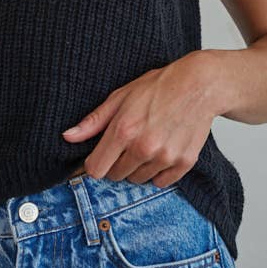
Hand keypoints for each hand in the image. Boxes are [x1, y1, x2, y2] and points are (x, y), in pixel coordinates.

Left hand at [61, 52, 216, 187]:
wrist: (198, 86)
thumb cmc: (158, 88)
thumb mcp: (120, 97)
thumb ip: (93, 121)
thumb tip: (68, 137)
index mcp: (123, 130)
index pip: (96, 170)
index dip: (95, 163)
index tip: (101, 155)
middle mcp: (143, 148)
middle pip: (116, 176)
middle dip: (117, 163)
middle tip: (128, 142)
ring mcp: (165, 157)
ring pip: (139, 180)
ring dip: (138, 167)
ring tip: (147, 142)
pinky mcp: (184, 163)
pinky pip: (162, 182)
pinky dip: (159, 171)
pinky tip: (162, 149)